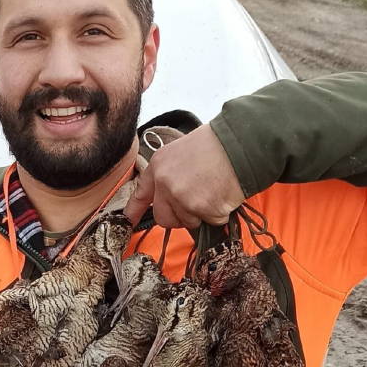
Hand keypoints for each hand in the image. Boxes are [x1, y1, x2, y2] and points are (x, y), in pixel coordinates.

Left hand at [123, 124, 245, 227]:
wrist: (239, 144)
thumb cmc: (217, 145)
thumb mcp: (183, 153)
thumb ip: (171, 175)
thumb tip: (171, 197)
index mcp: (158, 166)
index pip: (140, 194)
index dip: (134, 211)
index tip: (128, 222)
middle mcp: (165, 183)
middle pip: (163, 218)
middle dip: (179, 217)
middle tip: (197, 203)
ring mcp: (181, 197)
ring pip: (188, 222)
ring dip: (202, 214)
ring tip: (213, 191)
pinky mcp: (201, 209)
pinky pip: (209, 221)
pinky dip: (219, 213)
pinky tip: (223, 194)